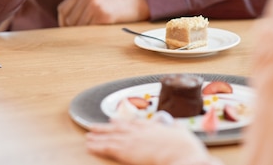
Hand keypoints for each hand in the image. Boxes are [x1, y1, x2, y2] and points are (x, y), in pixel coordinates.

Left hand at [57, 0, 149, 25]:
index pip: (63, 9)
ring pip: (78, 26)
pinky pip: (90, 29)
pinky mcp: (103, 15)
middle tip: (84, 34)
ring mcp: (94, 5)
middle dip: (74, 29)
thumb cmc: (121, 0)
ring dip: (84, 32)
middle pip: (69, 19)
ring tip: (95, 32)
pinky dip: (92, 33)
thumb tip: (69, 23)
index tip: (69, 30)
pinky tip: (101, 31)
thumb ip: (84, 3)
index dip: (64, 22)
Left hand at [86, 120, 217, 164]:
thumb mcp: (181, 132)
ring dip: (98, 136)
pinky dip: (97, 146)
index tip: (115, 120)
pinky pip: (107, 148)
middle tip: (94, 126)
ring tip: (88, 136)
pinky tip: (90, 146)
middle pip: (118, 128)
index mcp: (152, 126)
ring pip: (110, 136)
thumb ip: (176, 128)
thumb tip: (177, 125)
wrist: (180, 152)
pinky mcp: (126, 151)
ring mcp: (131, 140)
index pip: (133, 123)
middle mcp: (139, 131)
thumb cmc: (184, 146)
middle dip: (105, 127)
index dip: (123, 122)